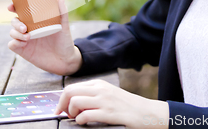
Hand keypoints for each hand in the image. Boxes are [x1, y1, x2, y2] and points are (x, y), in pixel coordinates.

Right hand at [8, 0, 81, 75]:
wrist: (65, 60)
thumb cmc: (64, 41)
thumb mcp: (64, 26)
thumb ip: (62, 13)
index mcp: (36, 21)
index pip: (22, 12)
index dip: (14, 7)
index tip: (12, 7)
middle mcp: (29, 29)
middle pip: (14, 21)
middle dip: (15, 22)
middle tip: (24, 27)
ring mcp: (26, 40)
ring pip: (12, 32)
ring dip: (16, 33)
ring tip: (28, 37)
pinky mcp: (24, 51)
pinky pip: (12, 45)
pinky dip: (15, 42)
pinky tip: (24, 43)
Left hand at [54, 79, 168, 127]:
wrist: (147, 112)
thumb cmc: (127, 105)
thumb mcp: (109, 93)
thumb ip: (94, 94)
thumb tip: (74, 102)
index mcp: (99, 84)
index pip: (72, 87)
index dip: (62, 99)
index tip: (61, 109)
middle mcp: (101, 90)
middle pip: (70, 92)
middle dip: (62, 105)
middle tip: (65, 114)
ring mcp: (105, 101)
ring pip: (75, 102)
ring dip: (71, 113)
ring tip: (77, 118)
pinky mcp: (109, 113)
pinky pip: (86, 116)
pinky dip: (80, 121)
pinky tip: (84, 123)